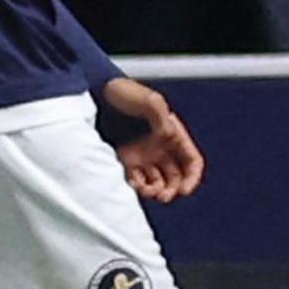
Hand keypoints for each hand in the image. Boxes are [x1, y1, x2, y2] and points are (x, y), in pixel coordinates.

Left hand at [104, 78, 205, 202]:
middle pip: (176, 177)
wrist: (96, 94)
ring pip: (158, 183)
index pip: (191, 161)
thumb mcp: (149, 100)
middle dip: (173, 190)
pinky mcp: (127, 160)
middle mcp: (161, 147)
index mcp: (172, 133)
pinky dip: (138, 187)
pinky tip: (134, 185)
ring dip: (156, 191)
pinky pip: (138, 180)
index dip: (192, 177)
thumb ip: (161, 116)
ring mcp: (145, 154)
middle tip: (163, 196)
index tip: (185, 189)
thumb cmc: (124, 92)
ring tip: (147, 191)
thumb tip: (167, 134)